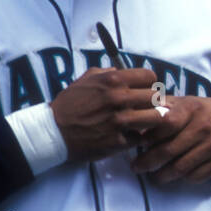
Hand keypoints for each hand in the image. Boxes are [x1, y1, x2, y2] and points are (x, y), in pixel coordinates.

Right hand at [49, 67, 166, 162]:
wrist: (53, 132)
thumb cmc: (69, 105)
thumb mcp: (85, 80)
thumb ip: (106, 73)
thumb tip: (121, 70)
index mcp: (112, 80)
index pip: (149, 76)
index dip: (149, 83)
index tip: (145, 89)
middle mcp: (119, 98)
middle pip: (157, 96)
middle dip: (153, 102)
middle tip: (146, 108)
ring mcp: (121, 121)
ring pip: (157, 117)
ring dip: (152, 120)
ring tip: (144, 122)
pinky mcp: (119, 141)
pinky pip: (141, 137)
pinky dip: (138, 137)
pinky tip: (130, 136)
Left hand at [129, 95, 210, 182]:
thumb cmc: (206, 113)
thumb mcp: (188, 103)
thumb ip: (164, 108)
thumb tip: (136, 118)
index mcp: (192, 108)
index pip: (165, 124)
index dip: (148, 137)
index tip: (136, 145)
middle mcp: (205, 126)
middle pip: (169, 150)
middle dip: (148, 162)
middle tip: (137, 167)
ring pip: (181, 168)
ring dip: (163, 175)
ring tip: (154, 177)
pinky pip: (196, 176)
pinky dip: (183, 178)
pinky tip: (177, 176)